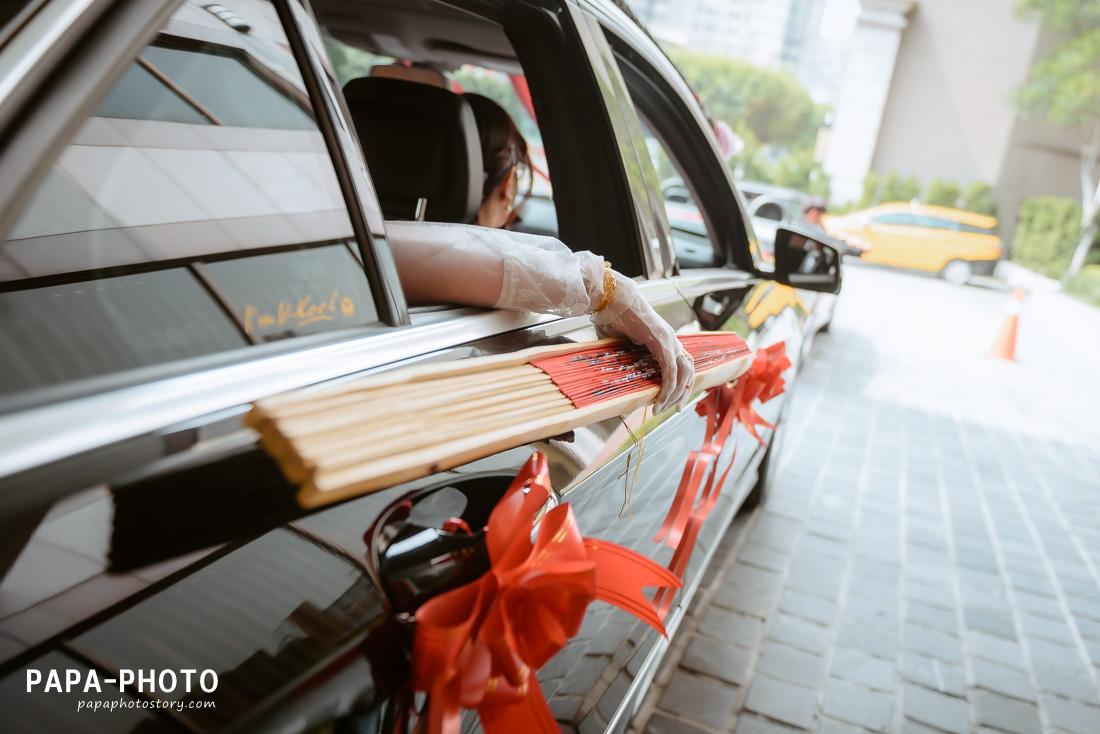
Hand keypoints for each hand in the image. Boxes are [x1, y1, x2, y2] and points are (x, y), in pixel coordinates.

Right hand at [592, 273, 694, 412]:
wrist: (609, 295)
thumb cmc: (609, 314)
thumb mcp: (617, 342)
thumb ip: (621, 355)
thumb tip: (611, 369)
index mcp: (662, 338)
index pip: (680, 365)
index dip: (679, 384)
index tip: (672, 401)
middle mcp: (670, 338)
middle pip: (687, 371)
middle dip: (682, 393)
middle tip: (673, 409)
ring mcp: (668, 338)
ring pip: (683, 373)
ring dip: (675, 394)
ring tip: (662, 409)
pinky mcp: (661, 341)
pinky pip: (671, 370)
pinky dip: (667, 388)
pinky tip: (659, 401)